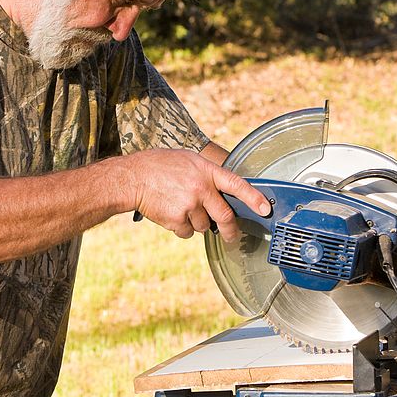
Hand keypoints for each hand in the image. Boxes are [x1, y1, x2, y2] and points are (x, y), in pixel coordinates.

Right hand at [124, 149, 270, 242]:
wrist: (132, 178)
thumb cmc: (158, 166)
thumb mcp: (188, 160)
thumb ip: (206, 175)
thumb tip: (223, 192)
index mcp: (206, 171)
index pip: (237, 185)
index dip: (253, 198)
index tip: (264, 209)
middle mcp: (201, 189)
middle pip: (225, 216)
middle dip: (231, 230)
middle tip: (232, 236)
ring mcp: (189, 206)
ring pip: (204, 226)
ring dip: (197, 223)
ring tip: (181, 208)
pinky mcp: (176, 220)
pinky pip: (187, 233)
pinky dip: (181, 228)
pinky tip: (171, 214)